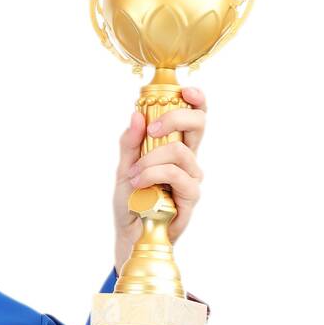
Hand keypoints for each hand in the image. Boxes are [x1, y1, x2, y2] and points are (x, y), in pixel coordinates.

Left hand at [112, 85, 206, 276]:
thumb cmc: (132, 201)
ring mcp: (192, 177)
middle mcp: (189, 159)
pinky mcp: (191, 197)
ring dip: (151, 159)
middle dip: (175, 118)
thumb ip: (130, 142)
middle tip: (151, 129)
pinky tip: (139, 184)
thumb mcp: (124, 167)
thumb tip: (136, 114)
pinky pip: (177, 176)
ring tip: (133, 175)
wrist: (130, 234)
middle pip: (198, 124)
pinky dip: (153, 175)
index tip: (186, 90)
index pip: (194, 116)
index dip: (196, 100)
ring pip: (180, 151)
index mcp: (176, 147)